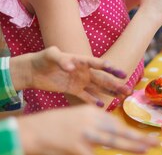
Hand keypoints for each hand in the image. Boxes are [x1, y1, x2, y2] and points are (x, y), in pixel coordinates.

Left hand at [12, 47, 131, 107]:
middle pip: (102, 78)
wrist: (33, 70)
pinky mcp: (73, 89)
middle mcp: (83, 71)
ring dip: (110, 92)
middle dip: (115, 84)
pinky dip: (93, 100)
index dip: (110, 68)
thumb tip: (71, 67)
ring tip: (122, 97)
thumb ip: (61, 59)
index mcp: (80, 60)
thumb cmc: (42, 58)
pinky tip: (102, 105)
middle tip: (129, 89)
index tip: (122, 73)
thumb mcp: (50, 55)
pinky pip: (86, 96)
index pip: (98, 64)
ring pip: (98, 87)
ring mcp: (79, 81)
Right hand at [18, 105, 157, 154]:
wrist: (31, 130)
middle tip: (153, 143)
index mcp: (90, 111)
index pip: (116, 122)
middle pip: (119, 130)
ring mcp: (84, 133)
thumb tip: (109, 137)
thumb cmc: (52, 127)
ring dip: (131, 146)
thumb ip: (93, 127)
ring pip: (113, 142)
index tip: (144, 138)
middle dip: (137, 138)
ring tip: (146, 150)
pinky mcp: (77, 147)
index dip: (130, 132)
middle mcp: (90, 120)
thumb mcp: (76, 120)